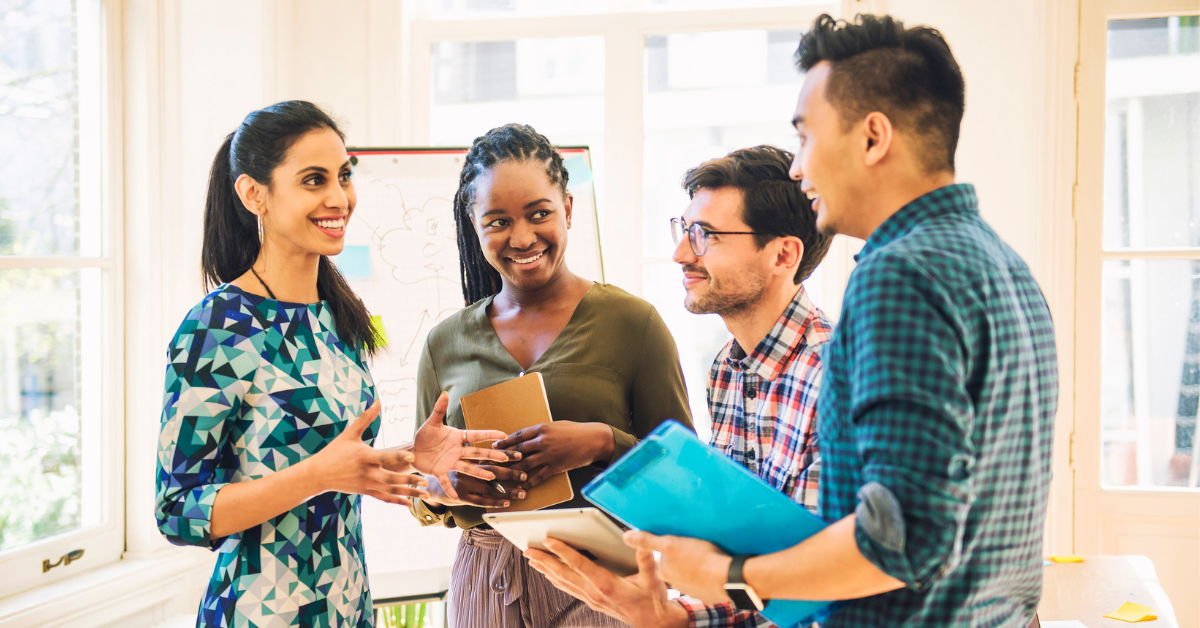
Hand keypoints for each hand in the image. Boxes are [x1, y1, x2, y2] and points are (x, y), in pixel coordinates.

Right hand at [307, 401, 430, 505]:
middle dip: (409, 481)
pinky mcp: (365, 492)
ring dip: (408, 493)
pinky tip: (410, 504)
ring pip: (390, 491)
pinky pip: (384, 498)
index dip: (398, 457)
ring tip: (426, 495)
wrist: (318, 474)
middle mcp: (366, 473)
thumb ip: (365, 418)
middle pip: (390, 479)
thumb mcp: (349, 434)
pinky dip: (397, 501)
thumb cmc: (334, 451)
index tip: (413, 457)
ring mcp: (366, 484)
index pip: (383, 457)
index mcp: (364, 457)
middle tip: (426, 482)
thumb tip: (378, 401)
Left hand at [411, 392, 516, 499]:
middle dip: (491, 455)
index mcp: (458, 438)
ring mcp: (450, 463)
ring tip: (491, 476)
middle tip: (506, 458)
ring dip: (479, 472)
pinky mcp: (440, 472)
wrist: (412, 451)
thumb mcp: (432, 422)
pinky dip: (451, 488)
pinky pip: (446, 481)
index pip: (476, 435)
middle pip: (477, 453)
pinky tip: (457, 497)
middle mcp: (457, 451)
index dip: (489, 434)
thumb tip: (445, 393)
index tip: (504, 434)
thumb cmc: (425, 436)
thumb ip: (439, 409)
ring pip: (467, 467)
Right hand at [423, 465, 529, 507]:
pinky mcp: (460, 497)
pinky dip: (494, 502)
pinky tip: (506, 503)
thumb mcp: (461, 461)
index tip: (520, 455)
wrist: (431, 487)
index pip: (490, 456)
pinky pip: (480, 501)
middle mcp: (465, 469)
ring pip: (489, 488)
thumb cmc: (451, 473)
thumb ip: (478, 458)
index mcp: (466, 458)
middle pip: (492, 471)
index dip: (506, 455)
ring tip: (522, 492)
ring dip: (507, 491)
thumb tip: (499, 450)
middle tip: (525, 475)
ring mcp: (463, 484)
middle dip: (510, 473)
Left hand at [493, 422, 613, 487]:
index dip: (506, 441)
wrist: (594, 439)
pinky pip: (539, 476)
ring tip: (503, 476)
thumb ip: (543, 430)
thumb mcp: (557, 425)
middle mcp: (544, 441)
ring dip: (513, 470)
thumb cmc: (576, 430)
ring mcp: (549, 454)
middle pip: (519, 449)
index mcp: (543, 428)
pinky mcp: (557, 466)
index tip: (495, 445)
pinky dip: (529, 482)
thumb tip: (530, 435)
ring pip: (526, 463)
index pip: (519, 435)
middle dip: (504, 456)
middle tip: (492, 462)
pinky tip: (522, 487)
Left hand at [525, 539, 688, 627]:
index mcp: (606, 584)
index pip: (579, 564)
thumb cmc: (653, 601)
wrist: (654, 623)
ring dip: (546, 570)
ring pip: (563, 583)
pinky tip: (549, 574)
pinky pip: (568, 589)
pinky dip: (555, 580)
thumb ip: (645, 558)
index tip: (549, 540)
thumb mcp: (653, 579)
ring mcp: (591, 599)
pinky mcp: (592, 601)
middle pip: (563, 574)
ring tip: (532, 559)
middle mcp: (594, 593)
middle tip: (528, 549)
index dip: (563, 551)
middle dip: (544, 561)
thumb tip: (639, 539)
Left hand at [624, 531, 732, 604]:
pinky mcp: (706, 593)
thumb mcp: (671, 544)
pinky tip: (712, 567)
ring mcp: (691, 590)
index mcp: (664, 571)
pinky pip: (703, 581)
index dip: (670, 547)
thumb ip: (648, 541)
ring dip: (693, 566)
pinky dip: (705, 575)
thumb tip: (626, 537)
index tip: (679, 541)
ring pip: (688, 574)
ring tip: (703, 555)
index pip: (661, 557)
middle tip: (693, 547)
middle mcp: (675, 583)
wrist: (727, 578)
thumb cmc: (699, 559)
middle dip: (681, 558)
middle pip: (674, 566)